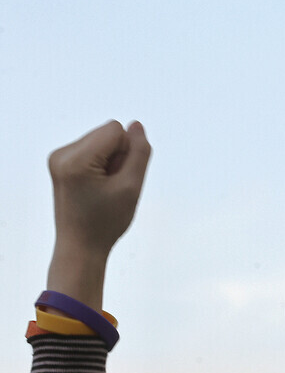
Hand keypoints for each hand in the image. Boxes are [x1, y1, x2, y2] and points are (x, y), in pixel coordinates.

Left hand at [45, 121, 150, 309]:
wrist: (80, 246)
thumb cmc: (106, 222)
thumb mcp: (132, 188)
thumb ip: (139, 153)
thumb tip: (137, 125)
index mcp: (74, 160)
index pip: (116, 130)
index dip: (128, 153)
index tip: (120, 179)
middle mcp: (61, 153)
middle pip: (107, 133)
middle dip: (118, 157)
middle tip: (111, 188)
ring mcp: (58, 157)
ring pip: (101, 140)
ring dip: (111, 162)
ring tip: (104, 189)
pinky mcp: (60, 162)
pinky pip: (92, 149)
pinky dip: (101, 165)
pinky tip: (97, 187)